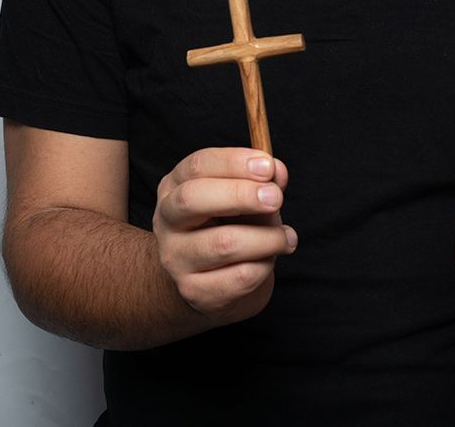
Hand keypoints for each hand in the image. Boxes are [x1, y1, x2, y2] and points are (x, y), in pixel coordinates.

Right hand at [153, 148, 297, 326]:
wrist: (210, 282)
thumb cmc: (230, 228)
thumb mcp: (244, 199)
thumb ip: (262, 182)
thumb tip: (276, 172)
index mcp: (175, 187)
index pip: (198, 166)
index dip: (234, 163)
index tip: (268, 166)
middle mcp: (167, 221)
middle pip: (192, 199)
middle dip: (240, 195)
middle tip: (276, 198)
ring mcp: (176, 258)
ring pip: (224, 243)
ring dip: (267, 238)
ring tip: (286, 238)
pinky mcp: (194, 291)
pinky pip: (240, 276)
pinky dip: (265, 266)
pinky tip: (268, 261)